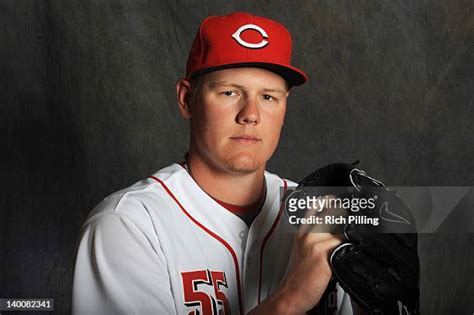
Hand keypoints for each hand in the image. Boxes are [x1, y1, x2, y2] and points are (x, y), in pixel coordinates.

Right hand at [250, 196, 345, 314]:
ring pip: (341, 230)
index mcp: (303, 232)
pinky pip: (343, 245)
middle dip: (345, 211)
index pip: (315, 207)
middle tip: (356, 212)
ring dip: (351, 234)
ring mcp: (316, 244)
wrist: (292, 295)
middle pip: (331, 212)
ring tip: (359, 234)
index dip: (329, 200)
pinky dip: (350, 247)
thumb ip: (317, 238)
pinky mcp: (323, 255)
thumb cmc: (300, 277)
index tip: (340, 198)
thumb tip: (338, 233)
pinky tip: (351, 252)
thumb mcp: (304, 251)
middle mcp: (308, 235)